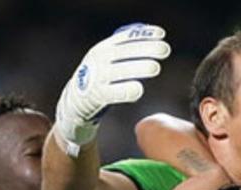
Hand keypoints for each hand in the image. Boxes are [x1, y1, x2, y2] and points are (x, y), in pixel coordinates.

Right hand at [55, 23, 170, 151]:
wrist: (75, 102)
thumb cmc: (100, 80)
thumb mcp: (109, 62)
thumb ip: (126, 53)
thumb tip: (155, 44)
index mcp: (103, 48)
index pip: (124, 38)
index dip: (143, 35)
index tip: (161, 35)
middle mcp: (98, 60)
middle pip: (123, 52)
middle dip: (145, 49)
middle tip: (165, 49)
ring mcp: (96, 77)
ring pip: (118, 71)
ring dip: (137, 68)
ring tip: (155, 68)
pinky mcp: (96, 96)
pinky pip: (112, 93)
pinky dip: (125, 90)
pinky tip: (138, 90)